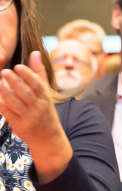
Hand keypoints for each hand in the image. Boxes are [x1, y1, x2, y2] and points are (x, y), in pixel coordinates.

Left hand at [0, 52, 70, 182]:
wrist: (48, 138)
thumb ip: (38, 73)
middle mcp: (38, 108)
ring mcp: (28, 118)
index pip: (37, 84)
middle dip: (15, 82)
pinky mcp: (19, 126)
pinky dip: (1, 105)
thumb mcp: (45, 93)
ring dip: (5, 92)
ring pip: (15, 103)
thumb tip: (34, 53)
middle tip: (5, 72)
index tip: (18, 67)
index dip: (28, 75)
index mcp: (45, 98)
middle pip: (26, 93)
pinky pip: (8, 113)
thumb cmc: (44, 111)